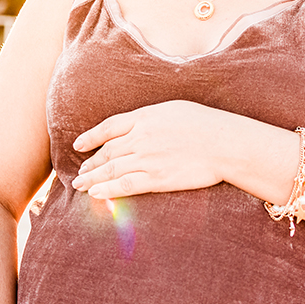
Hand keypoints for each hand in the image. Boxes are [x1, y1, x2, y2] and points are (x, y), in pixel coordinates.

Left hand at [71, 100, 232, 198]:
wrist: (225, 143)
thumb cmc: (205, 124)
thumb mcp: (173, 110)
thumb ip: (151, 118)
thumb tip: (137, 124)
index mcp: (143, 117)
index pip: (108, 127)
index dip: (90, 137)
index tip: (79, 145)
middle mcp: (140, 137)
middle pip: (107, 152)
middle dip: (90, 163)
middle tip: (80, 173)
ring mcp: (147, 159)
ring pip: (111, 170)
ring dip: (92, 178)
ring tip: (80, 185)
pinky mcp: (157, 179)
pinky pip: (125, 185)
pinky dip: (108, 190)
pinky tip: (96, 193)